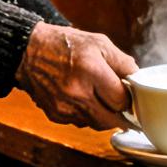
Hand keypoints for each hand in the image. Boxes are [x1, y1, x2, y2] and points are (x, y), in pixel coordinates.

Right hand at [15, 22, 138, 129]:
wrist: (28, 52)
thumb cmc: (66, 44)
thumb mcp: (99, 43)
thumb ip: (123, 63)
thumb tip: (138, 82)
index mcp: (91, 70)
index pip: (122, 100)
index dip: (130, 99)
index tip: (130, 94)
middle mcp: (77, 92)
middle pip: (111, 119)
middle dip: (120, 113)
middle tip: (122, 104)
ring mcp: (64, 107)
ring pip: (97, 124)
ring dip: (104, 115)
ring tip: (102, 99)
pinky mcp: (55, 115)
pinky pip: (80, 122)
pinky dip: (86, 114)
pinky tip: (83, 99)